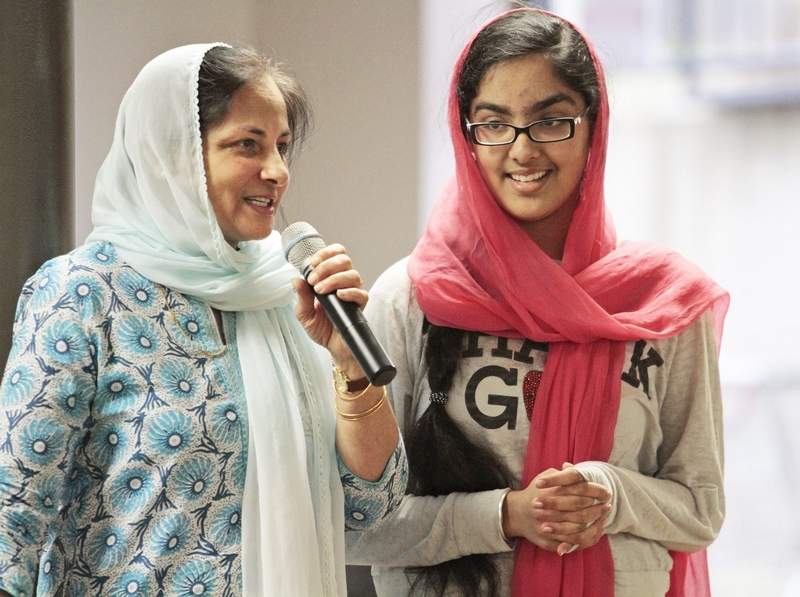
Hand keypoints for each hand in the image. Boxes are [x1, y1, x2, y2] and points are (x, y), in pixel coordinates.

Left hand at [293, 243, 367, 375]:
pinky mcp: (360, 306)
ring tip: (321, 291)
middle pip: (344, 260)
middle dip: (326, 266)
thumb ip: (301, 297)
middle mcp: (344, 282)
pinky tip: (338, 296)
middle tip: (313, 280)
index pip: (335, 254)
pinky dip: (350, 292)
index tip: (311, 264)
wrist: (333, 348)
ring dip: (334, 279)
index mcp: (331, 278)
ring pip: (352, 274)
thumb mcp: (304, 314)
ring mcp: (354, 293)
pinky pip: (361, 293)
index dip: (324, 253)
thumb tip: (296, 279)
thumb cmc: (322, 329)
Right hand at [503, 463, 610, 554]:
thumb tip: (575, 468)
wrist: (516, 513)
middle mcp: (548, 508)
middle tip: (608, 505)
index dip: (595, 491)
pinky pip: (570, 541)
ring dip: (593, 522)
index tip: (607, 492)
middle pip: (579, 508)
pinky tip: (593, 531)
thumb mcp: (545, 477)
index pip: (578, 489)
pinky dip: (584, 537)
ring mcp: (547, 525)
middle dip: (596, 507)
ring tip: (603, 518)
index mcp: (550, 491)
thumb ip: (562, 474)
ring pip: (577, 526)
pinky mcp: (547, 540)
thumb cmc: (535, 492)